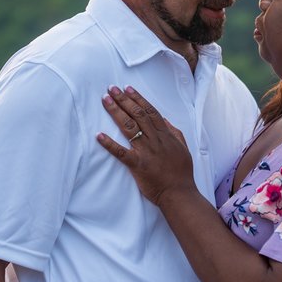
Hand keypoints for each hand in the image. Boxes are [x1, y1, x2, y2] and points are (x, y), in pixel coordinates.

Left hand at [97, 87, 195, 207]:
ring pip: (129, 127)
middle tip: (111, 89)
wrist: (179, 193)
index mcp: (166, 135)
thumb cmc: (181, 172)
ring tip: (106, 100)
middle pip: (138, 114)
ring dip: (116, 112)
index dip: (138, 98)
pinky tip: (99, 135)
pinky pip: (121, 153)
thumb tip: (164, 120)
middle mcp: (155, 140)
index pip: (150, 111)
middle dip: (124, 100)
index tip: (127, 88)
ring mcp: (146, 152)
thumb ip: (173, 132)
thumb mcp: (182, 147)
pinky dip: (109, 144)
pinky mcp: (138, 166)